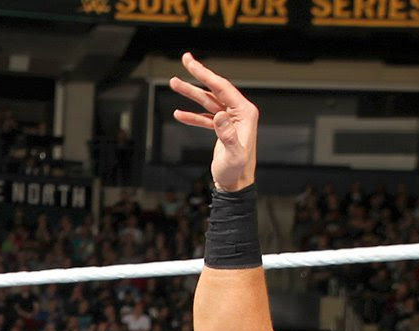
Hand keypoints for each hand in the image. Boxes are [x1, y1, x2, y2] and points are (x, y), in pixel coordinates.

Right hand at [168, 53, 258, 192]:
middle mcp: (238, 112)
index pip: (222, 88)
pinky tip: (178, 113)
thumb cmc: (237, 170)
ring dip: (190, 93)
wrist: (235, 184)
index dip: (206, 74)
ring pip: (207, 101)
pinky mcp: (221, 129)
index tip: (191, 63)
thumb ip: (227, 135)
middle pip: (215, 89)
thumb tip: (219, 116)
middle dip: (198, 74)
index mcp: (245, 113)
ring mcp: (229, 120)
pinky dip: (191, 115)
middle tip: (185, 59)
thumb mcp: (233, 154)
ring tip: (174, 82)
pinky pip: (204, 117)